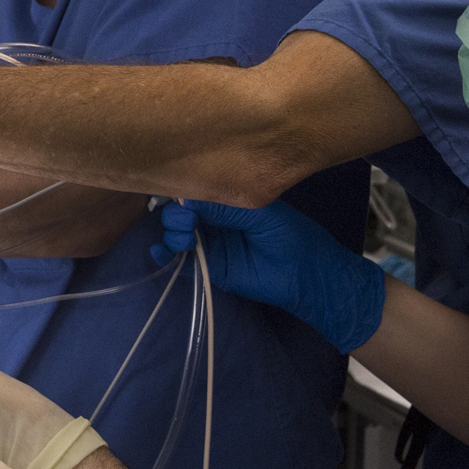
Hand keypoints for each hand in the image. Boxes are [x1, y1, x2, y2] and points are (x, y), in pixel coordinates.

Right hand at [149, 200, 385, 353]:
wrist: (305, 276)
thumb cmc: (291, 236)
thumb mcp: (261, 213)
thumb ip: (226, 206)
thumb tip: (188, 201)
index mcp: (228, 201)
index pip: (195, 192)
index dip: (182, 194)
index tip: (181, 200)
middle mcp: (215, 220)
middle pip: (180, 213)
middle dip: (175, 216)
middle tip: (186, 225)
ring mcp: (210, 243)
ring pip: (176, 235)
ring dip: (170, 236)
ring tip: (182, 242)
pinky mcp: (208, 267)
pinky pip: (180, 261)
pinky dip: (165, 256)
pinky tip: (162, 254)